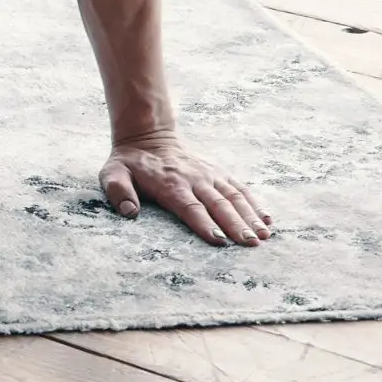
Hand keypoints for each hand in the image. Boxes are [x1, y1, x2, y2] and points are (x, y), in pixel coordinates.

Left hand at [102, 132, 271, 244]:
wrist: (147, 137)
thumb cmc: (129, 164)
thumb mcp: (112, 174)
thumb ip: (118, 191)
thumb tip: (129, 212)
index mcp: (169, 184)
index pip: (189, 207)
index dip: (204, 223)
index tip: (219, 240)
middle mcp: (193, 179)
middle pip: (217, 204)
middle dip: (235, 225)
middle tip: (251, 244)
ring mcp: (208, 175)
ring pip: (233, 196)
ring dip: (250, 216)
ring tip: (264, 235)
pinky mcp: (218, 172)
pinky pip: (239, 188)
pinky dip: (255, 203)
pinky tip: (268, 219)